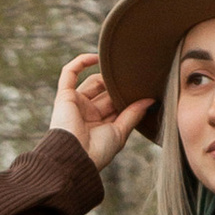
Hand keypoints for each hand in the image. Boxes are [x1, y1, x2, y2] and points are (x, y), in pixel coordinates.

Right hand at [52, 48, 153, 172]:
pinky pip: (69, 73)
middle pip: (106, 92)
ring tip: (121, 69)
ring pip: (92, 81)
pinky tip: (97, 56)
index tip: (145, 90)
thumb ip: (133, 115)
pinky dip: (81, 62)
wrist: (74, 157)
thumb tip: (150, 100)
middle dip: (119, 86)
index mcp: (99, 124)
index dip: (128, 97)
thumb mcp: (120, 132)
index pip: (116, 104)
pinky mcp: (64, 96)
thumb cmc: (97, 151)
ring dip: (106, 75)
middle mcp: (87, 112)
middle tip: (135, 79)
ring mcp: (75, 103)